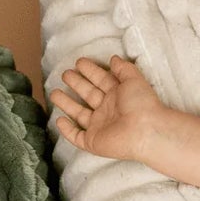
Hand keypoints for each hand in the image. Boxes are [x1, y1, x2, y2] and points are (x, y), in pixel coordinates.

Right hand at [49, 56, 164, 161]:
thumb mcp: (134, 79)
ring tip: (53, 93)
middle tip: (65, 74)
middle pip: (88, 94)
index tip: (79, 62)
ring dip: (66, 104)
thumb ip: (123, 68)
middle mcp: (108, 110)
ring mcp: (100, 127)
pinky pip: (76, 136)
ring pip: (79, 114)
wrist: (146, 131)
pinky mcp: (93, 142)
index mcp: (118, 95)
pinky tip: (59, 120)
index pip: (101, 80)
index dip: (90, 71)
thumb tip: (114, 58)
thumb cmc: (142, 103)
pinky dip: (67, 130)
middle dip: (76, 84)